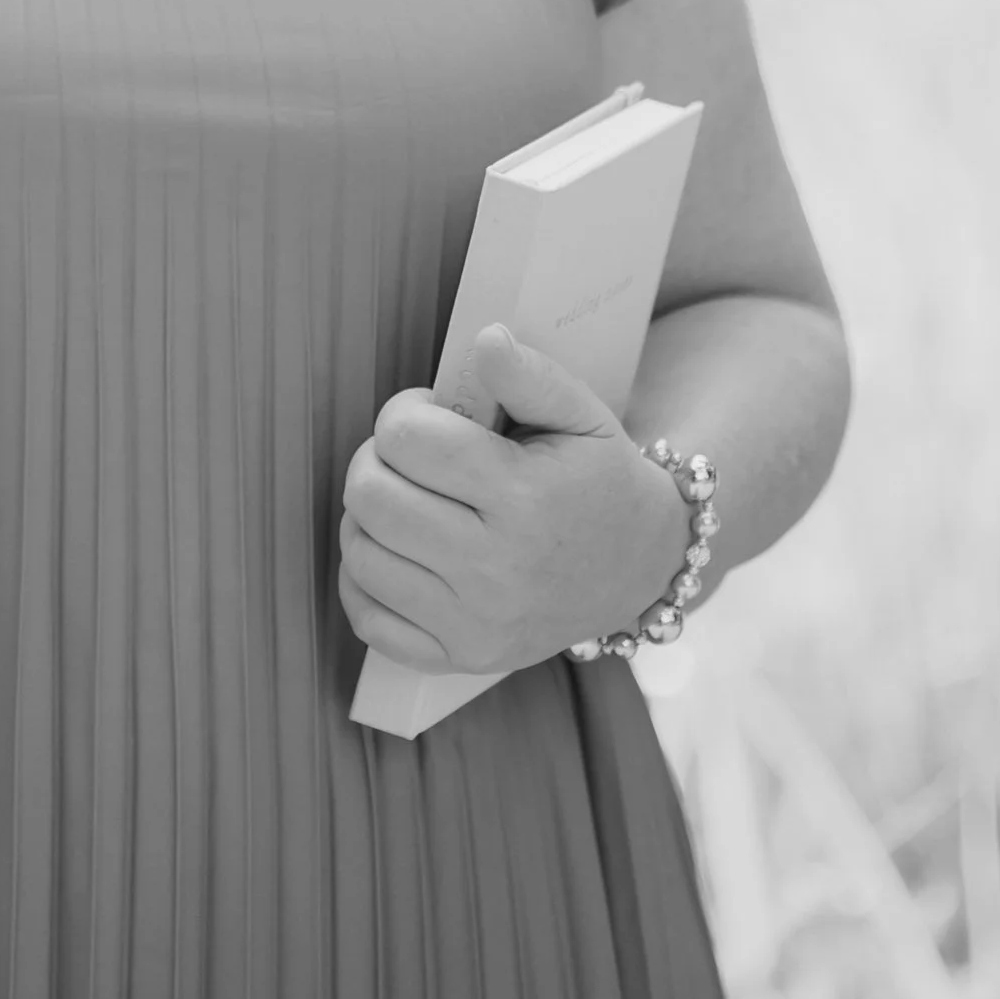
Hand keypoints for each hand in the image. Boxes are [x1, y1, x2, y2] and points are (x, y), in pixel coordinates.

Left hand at [336, 326, 689, 682]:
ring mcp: (475, 623)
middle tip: (412, 454)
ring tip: (407, 498)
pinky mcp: (460, 659)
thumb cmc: (597, 479)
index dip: (405, 411)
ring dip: (367, 515)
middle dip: (377, 458)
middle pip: (370, 496)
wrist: (639, 568)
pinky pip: (368, 620)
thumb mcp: (581, 412)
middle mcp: (495, 569)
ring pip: (360, 554)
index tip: (432, 414)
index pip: (408, 439)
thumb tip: (483, 339)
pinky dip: (364, 579)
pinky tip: (396, 551)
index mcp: (523, 498)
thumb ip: (527, 373)